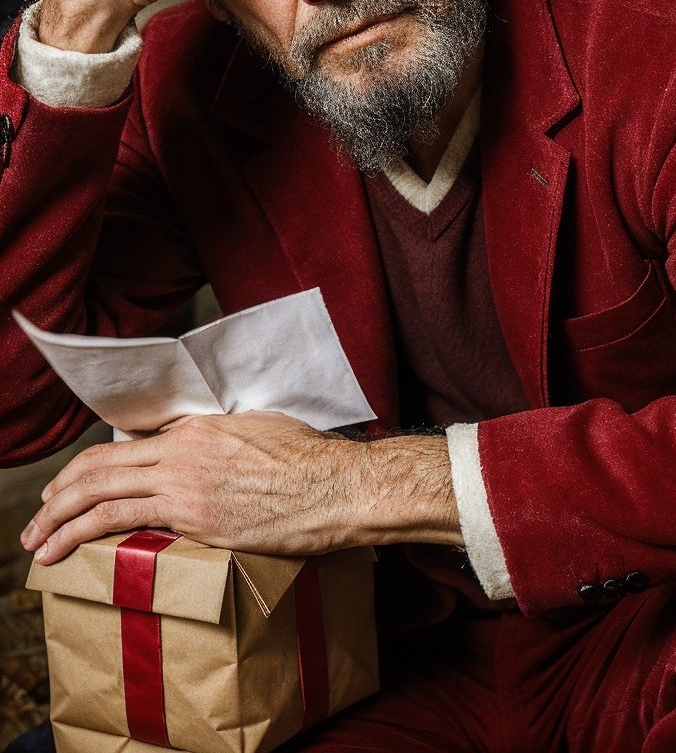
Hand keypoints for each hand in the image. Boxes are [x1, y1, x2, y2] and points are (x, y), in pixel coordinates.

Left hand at [20, 412, 461, 562]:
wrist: (336, 486)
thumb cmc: (310, 460)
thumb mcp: (259, 430)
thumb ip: (220, 437)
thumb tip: (202, 446)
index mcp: (197, 428)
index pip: (125, 443)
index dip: (90, 465)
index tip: (74, 484)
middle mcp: (182, 452)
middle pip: (98, 466)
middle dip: (58, 493)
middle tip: (37, 515)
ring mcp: (185, 485)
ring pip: (99, 493)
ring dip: (57, 518)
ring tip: (36, 541)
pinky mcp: (194, 520)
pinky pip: (122, 523)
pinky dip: (81, 534)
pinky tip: (63, 551)